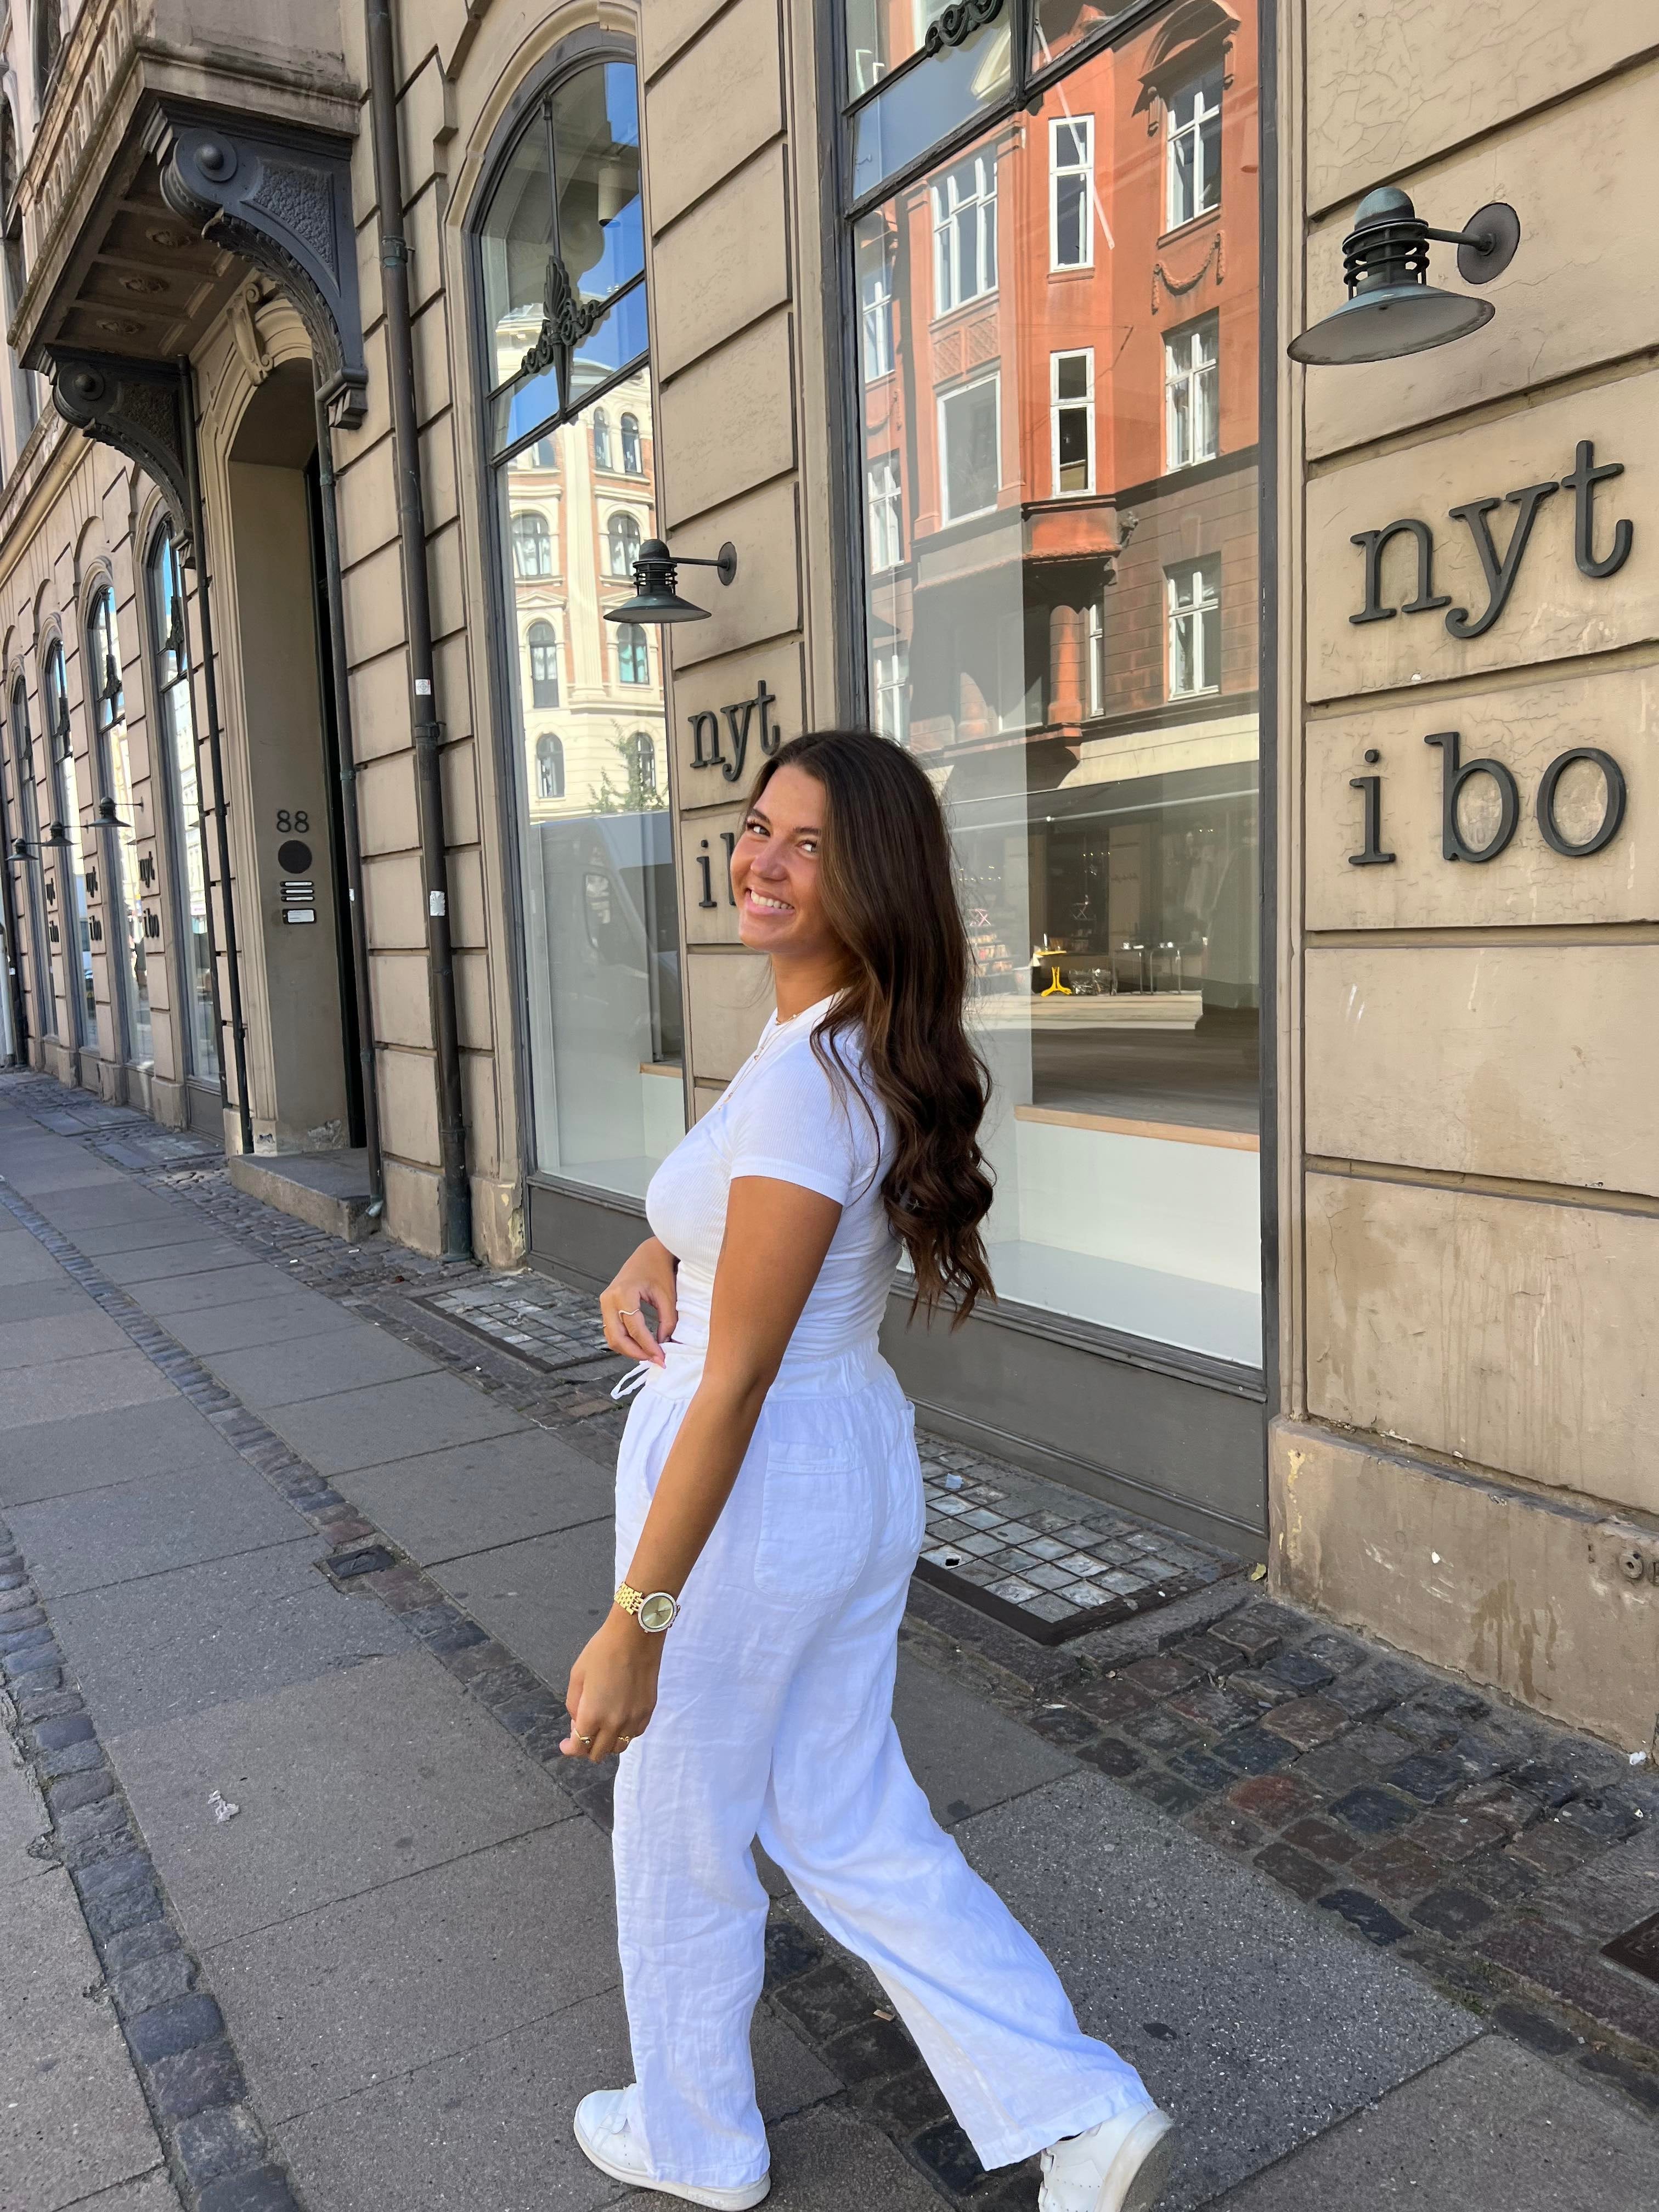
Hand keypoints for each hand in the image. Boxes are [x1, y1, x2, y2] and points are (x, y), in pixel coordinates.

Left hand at [561, 1613, 662, 1762]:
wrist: (635, 1635)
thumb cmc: (601, 1651)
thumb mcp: (577, 1676)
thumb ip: (574, 1705)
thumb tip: (578, 1722)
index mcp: (593, 1715)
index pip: (580, 1747)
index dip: (570, 1749)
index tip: (565, 1744)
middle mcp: (615, 1723)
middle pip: (599, 1753)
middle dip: (586, 1747)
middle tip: (582, 1732)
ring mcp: (634, 1719)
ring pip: (619, 1747)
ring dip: (607, 1743)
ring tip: (601, 1727)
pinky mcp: (648, 1711)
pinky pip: (634, 1734)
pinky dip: (624, 1733)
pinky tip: (618, 1719)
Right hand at [601, 1236, 679, 1365]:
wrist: (649, 1253)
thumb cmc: (660, 1271)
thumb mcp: (667, 1297)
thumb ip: (667, 1323)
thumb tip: (664, 1346)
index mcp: (624, 1293)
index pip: (635, 1329)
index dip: (648, 1347)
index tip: (662, 1359)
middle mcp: (609, 1299)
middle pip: (617, 1337)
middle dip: (636, 1353)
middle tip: (655, 1360)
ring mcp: (605, 1302)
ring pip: (612, 1337)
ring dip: (629, 1350)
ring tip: (649, 1355)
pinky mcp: (607, 1305)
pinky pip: (612, 1330)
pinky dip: (625, 1341)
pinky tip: (641, 1346)